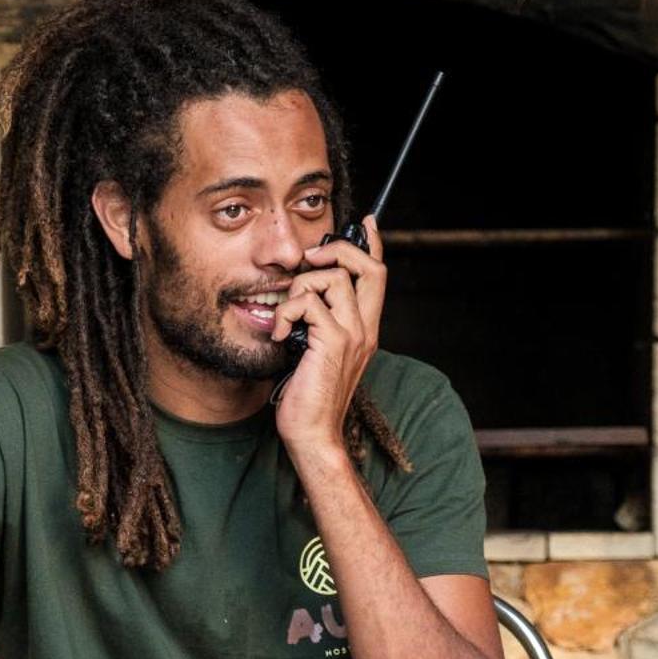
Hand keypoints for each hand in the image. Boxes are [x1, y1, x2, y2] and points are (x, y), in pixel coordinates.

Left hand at [272, 217, 385, 457]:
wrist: (313, 434)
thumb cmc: (309, 400)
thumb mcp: (317, 355)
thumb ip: (318, 326)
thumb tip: (302, 300)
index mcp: (364, 330)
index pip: (378, 276)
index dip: (372, 244)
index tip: (367, 223)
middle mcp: (365, 329)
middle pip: (370, 266)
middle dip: (338, 251)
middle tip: (310, 260)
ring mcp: (353, 335)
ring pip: (334, 278)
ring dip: (300, 286)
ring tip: (286, 317)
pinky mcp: (332, 342)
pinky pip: (308, 303)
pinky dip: (286, 313)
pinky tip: (279, 335)